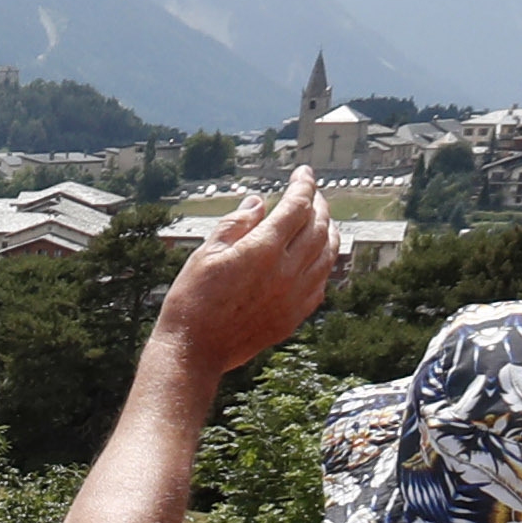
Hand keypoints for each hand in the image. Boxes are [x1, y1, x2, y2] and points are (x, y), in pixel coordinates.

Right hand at [145, 178, 342, 379]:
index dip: (304, 185)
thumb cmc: (192, 299)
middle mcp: (286, 271)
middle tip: (312, 193)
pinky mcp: (294, 317)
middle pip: (318, 227)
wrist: (194, 350)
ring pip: (327, 255)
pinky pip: (321, 283)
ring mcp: (294, 296)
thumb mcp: (206, 253)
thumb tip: (258, 203)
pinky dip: (323, 263)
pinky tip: (316, 258)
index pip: (297, 206)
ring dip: (329, 232)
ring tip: (323, 221)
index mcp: (263, 250)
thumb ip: (236, 224)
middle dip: (319, 204)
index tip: (303, 172)